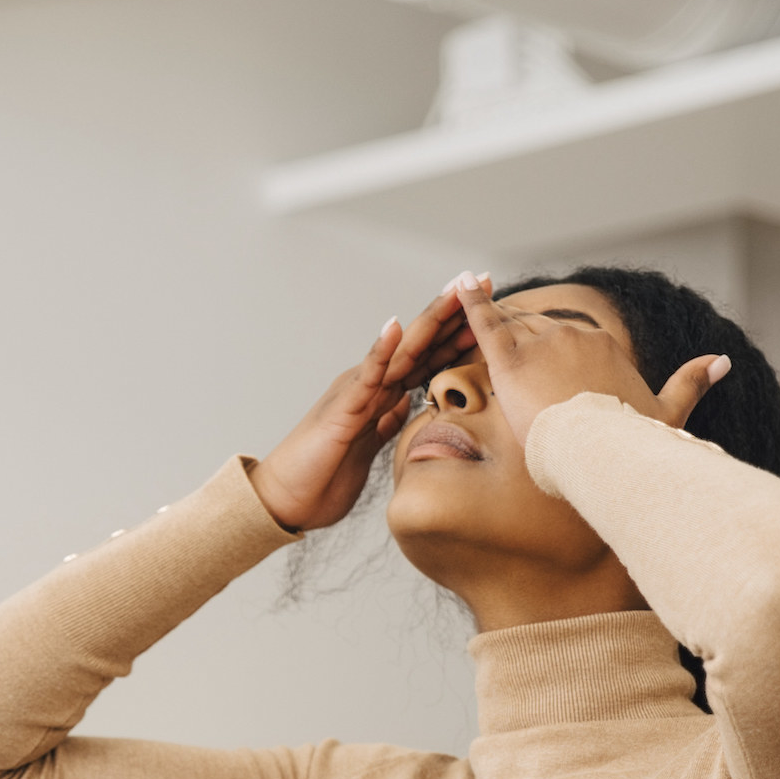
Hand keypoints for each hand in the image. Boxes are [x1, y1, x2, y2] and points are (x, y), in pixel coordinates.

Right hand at [249, 275, 481, 531]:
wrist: (287, 499)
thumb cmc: (324, 475)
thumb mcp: (369, 446)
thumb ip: (386, 422)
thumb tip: (407, 407)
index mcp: (382, 394)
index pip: (428, 356)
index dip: (459, 332)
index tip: (492, 309)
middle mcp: (372, 384)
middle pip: (421, 342)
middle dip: (453, 312)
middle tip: (483, 279)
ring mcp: (357, 392)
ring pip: (401, 350)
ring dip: (429, 319)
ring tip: (454, 291)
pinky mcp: (343, 409)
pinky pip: (365, 376)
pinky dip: (381, 351)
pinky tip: (396, 327)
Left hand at [452, 273, 729, 443]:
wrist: (604, 455)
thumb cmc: (634, 442)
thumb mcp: (668, 413)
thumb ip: (692, 383)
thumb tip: (723, 360)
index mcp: (603, 346)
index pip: (570, 343)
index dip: (555, 359)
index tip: (547, 378)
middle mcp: (574, 336)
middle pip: (540, 336)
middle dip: (524, 351)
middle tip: (505, 369)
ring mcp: (542, 345)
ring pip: (513, 332)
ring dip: (494, 332)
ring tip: (480, 340)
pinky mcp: (511, 361)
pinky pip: (486, 325)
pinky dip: (471, 304)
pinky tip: (458, 285)